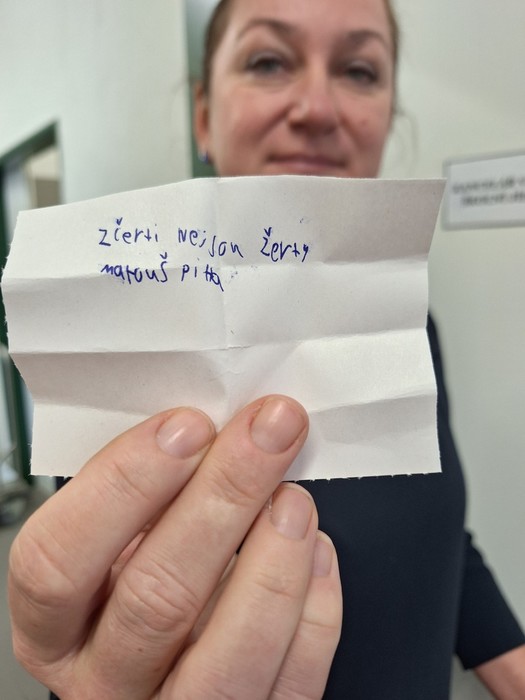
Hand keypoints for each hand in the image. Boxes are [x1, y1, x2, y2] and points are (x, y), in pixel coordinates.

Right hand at [9, 396, 341, 698]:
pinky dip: (313, 608)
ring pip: (227, 657)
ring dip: (273, 560)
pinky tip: (312, 550)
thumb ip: (147, 496)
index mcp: (55, 626)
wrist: (179, 651)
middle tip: (266, 432)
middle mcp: (107, 679)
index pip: (58, 562)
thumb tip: (211, 431)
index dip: (124, 485)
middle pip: (154, 598)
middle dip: (222, 496)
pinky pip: (290, 683)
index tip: (186, 427)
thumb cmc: (145, 574)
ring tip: (293, 498)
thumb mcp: (121, 536)